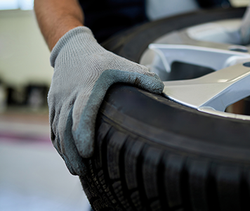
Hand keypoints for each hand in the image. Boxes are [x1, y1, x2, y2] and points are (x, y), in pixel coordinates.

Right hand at [48, 26, 163, 175]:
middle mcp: (70, 95)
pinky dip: (59, 144)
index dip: (83, 133)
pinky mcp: (53, 104)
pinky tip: (67, 156)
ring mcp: (58, 100)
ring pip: (57, 130)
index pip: (82, 111)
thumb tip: (162, 90)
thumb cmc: (100, 60)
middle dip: (73, 152)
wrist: (72, 50)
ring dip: (65, 152)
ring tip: (76, 170)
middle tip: (83, 172)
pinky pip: (53, 127)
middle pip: (66, 128)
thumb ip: (142, 77)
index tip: (88, 153)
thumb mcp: (122, 64)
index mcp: (89, 86)